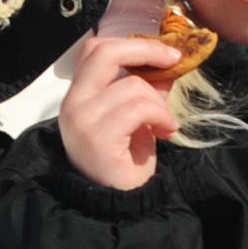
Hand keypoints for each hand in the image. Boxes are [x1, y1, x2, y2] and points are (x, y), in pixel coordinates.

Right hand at [56, 31, 183, 190]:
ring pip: (132, 85)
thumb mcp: (138, 119)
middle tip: (174, 60)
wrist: (117, 205)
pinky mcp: (98, 137)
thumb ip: (147, 90)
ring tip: (165, 123)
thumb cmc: (125, 163)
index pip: (95, 49)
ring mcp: (82, 119)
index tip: (164, 52)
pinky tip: (165, 132)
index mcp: (80, 95)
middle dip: (146, 51)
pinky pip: (138, 109)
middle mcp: (74, 103)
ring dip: (160, 103)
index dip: (132, 44)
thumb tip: (167, 63)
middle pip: (105, 52)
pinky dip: (160, 116)